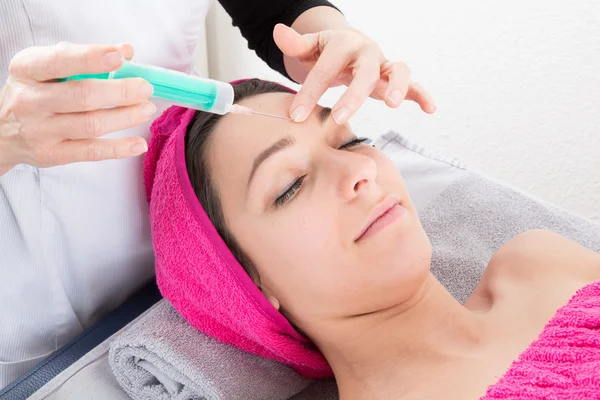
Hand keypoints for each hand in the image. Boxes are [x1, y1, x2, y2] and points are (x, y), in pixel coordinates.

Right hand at [0, 42, 155, 173]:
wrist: (2, 129)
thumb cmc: (35, 91)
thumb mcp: (48, 66)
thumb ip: (85, 57)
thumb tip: (126, 51)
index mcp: (27, 70)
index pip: (60, 62)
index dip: (91, 59)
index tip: (120, 57)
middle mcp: (30, 100)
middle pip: (82, 96)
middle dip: (120, 92)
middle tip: (145, 89)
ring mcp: (40, 130)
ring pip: (90, 124)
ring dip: (125, 117)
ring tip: (147, 109)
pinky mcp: (52, 155)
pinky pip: (91, 152)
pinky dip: (119, 149)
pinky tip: (139, 143)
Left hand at [273, 24, 435, 123]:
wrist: (346, 48)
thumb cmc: (324, 53)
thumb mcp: (308, 47)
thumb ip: (295, 44)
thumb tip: (278, 32)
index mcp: (342, 44)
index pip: (325, 69)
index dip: (310, 92)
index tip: (296, 116)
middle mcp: (367, 52)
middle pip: (365, 72)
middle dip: (353, 96)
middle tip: (339, 118)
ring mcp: (384, 64)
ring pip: (398, 70)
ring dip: (399, 86)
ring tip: (392, 104)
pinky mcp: (395, 77)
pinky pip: (414, 84)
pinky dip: (422, 94)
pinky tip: (430, 108)